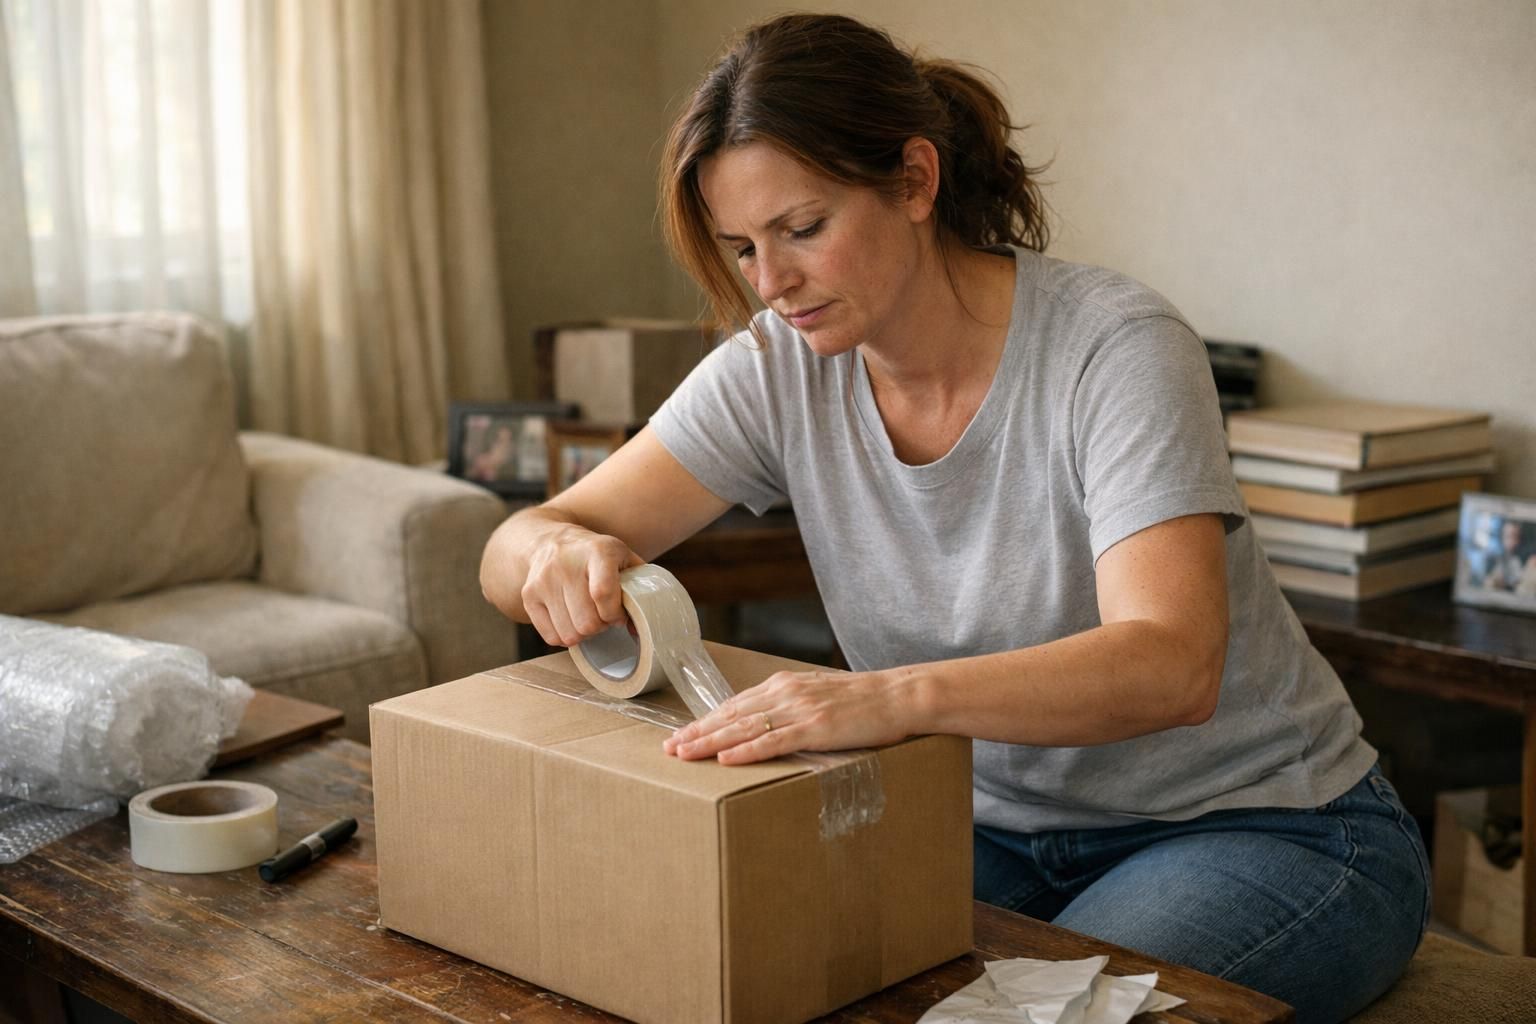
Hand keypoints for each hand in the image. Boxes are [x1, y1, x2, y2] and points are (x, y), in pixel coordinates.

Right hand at [521, 525, 643, 647]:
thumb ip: (639, 588)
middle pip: (587, 621)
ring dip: (583, 633)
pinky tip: (570, 620)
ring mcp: (544, 580)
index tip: (618, 615)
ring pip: (569, 633)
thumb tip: (639, 629)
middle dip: (601, 627)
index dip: (614, 614)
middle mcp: (566, 564)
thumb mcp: (622, 558)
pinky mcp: (528, 595)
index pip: (603, 593)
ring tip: (587, 616)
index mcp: (597, 551)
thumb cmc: (596, 556)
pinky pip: (551, 637)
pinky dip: (565, 636)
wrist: (552, 541)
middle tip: (602, 616)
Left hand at [662, 668, 916, 764]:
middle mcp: (785, 693)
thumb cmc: (862, 701)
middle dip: (697, 732)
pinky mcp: (816, 728)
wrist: (898, 695)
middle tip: (669, 748)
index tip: (681, 734)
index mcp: (783, 684)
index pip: (734, 705)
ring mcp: (799, 710)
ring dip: (711, 742)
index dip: (705, 721)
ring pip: (744, 728)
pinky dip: (746, 750)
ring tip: (685, 754)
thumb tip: (767, 724)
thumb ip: (791, 706)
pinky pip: (774, 741)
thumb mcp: (818, 696)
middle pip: (731, 715)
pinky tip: (725, 758)